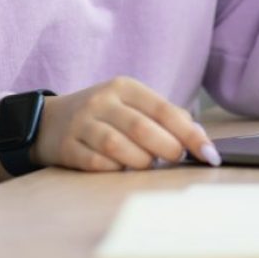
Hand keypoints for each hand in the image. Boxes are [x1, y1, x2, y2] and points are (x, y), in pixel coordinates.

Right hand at [30, 77, 220, 171]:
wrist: (49, 120)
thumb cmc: (104, 114)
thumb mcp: (131, 104)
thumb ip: (163, 116)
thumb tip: (198, 135)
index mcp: (125, 86)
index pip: (164, 109)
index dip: (190, 133)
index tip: (209, 153)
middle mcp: (103, 101)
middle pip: (142, 127)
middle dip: (167, 148)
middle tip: (177, 159)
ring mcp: (82, 123)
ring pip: (118, 145)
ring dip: (141, 161)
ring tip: (150, 165)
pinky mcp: (66, 146)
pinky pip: (95, 162)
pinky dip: (115, 169)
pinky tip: (122, 170)